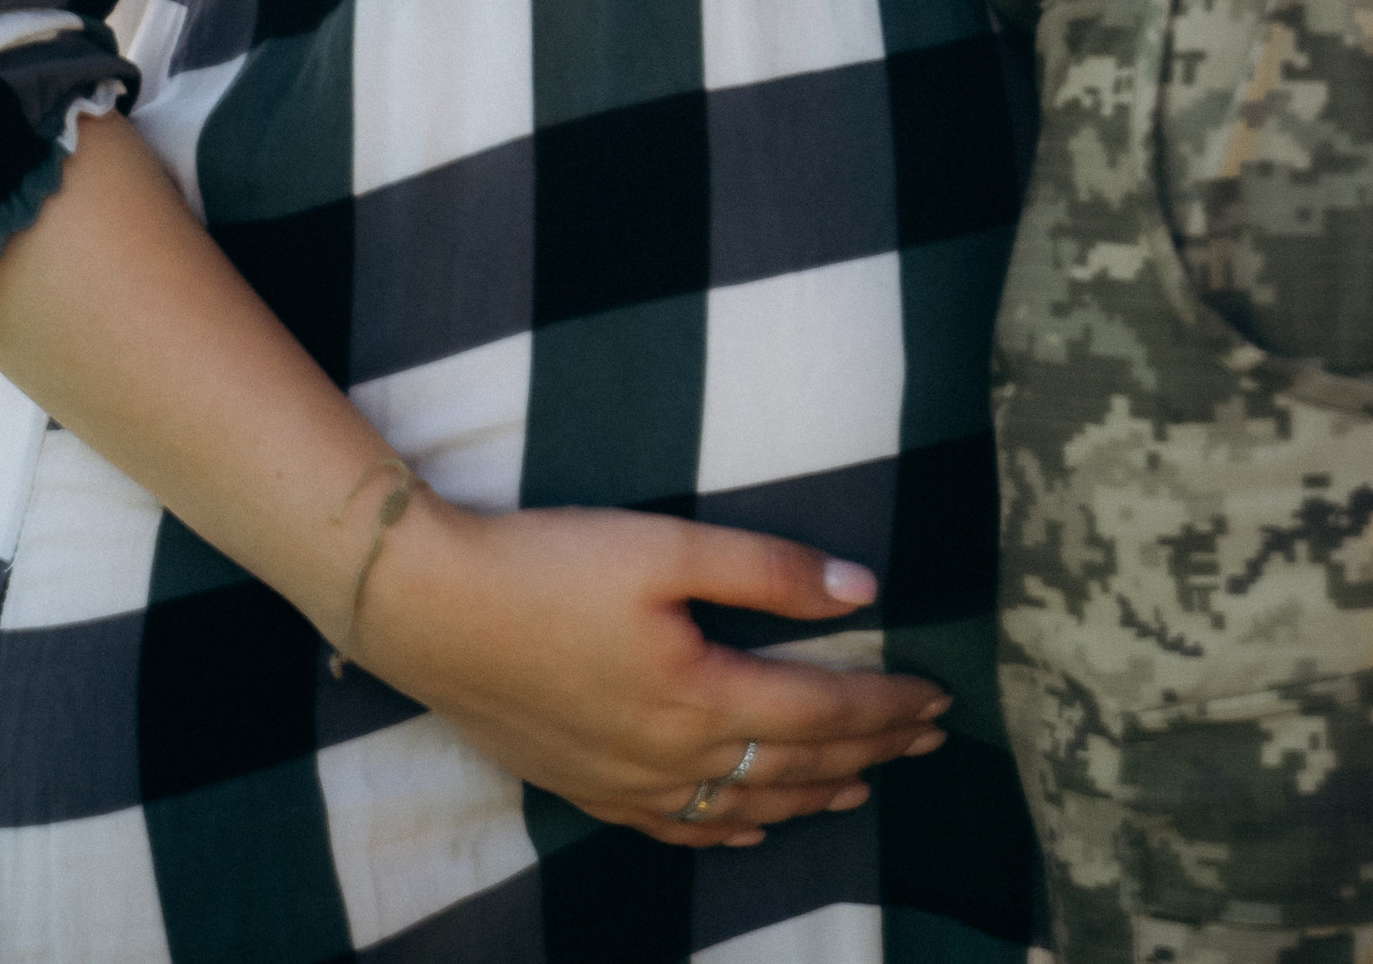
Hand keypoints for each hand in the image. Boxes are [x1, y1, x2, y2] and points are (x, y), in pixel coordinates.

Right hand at [357, 491, 950, 846]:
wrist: (431, 610)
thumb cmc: (549, 563)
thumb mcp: (665, 546)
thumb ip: (768, 570)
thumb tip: (860, 587)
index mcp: (701, 696)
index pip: (824, 714)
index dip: (889, 707)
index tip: (942, 699)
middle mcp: (672, 759)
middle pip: (796, 767)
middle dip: (872, 752)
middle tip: (930, 741)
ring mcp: (626, 784)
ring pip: (746, 806)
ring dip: (815, 795)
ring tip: (867, 785)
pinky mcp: (587, 787)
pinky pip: (682, 826)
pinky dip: (735, 826)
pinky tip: (754, 823)